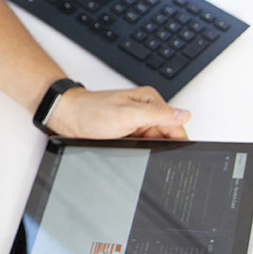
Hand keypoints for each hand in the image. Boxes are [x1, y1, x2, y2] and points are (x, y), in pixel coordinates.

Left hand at [49, 85, 189, 139]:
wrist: (68, 118)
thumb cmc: (91, 112)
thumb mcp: (127, 114)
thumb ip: (157, 114)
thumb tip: (184, 115)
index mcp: (150, 100)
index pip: (176, 123)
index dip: (178, 140)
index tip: (175, 153)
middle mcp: (146, 110)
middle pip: (167, 135)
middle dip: (161, 146)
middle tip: (146, 151)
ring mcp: (137, 122)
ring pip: (155, 142)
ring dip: (149, 149)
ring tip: (132, 148)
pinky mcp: (129, 133)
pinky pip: (142, 145)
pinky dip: (139, 150)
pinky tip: (129, 151)